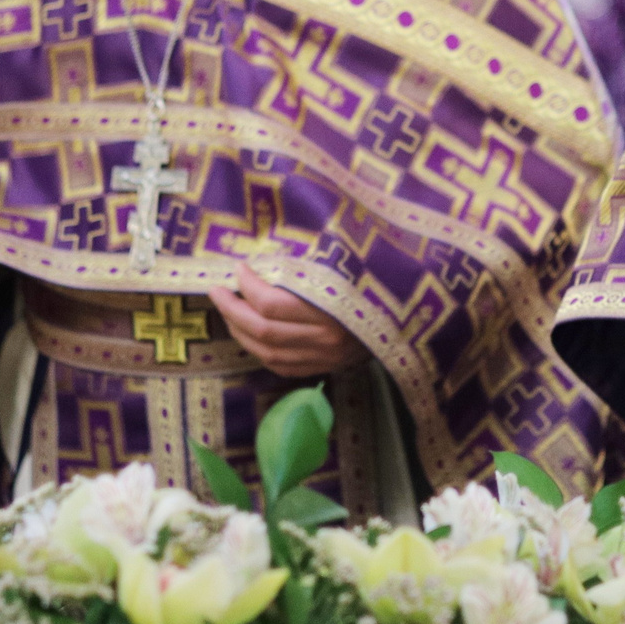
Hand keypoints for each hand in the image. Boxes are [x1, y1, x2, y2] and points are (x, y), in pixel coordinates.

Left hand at [209, 262, 368, 377]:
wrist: (408, 320)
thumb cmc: (376, 283)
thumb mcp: (348, 267)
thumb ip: (309, 265)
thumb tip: (266, 255)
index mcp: (333, 309)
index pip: (273, 303)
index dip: (248, 285)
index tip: (238, 267)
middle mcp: (325, 339)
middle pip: (263, 329)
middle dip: (233, 308)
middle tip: (217, 290)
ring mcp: (323, 358)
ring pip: (266, 351)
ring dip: (239, 330)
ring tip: (228, 310)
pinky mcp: (322, 369)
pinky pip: (280, 365)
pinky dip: (258, 350)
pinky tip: (248, 334)